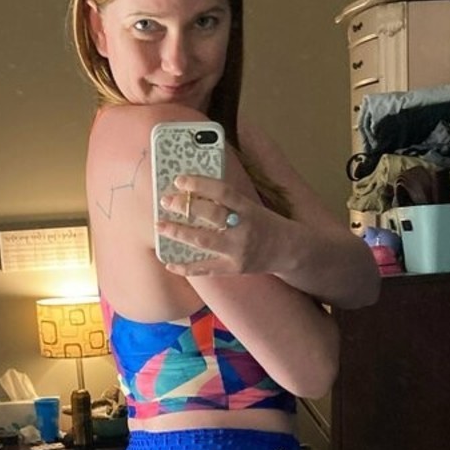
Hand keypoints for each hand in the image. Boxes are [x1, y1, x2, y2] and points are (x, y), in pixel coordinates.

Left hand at [156, 175, 280, 276]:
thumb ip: (228, 201)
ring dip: (179, 233)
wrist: (289, 250)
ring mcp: (238, 251)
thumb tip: (196, 191)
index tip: (180, 180)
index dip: (200, 184)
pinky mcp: (233, 269)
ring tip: (160, 226)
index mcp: (249, 209)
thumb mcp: (252, 206)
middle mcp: (243, 229)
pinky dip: (186, 267)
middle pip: (211, 215)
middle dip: (185, 207)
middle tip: (166, 201)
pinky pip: (205, 269)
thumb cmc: (265, 224)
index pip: (223, 192)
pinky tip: (169, 263)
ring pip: (203, 241)